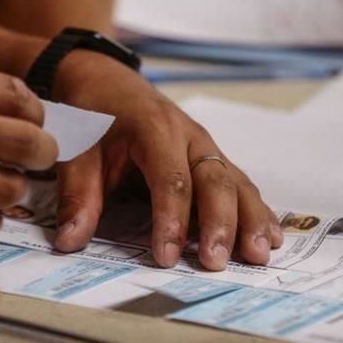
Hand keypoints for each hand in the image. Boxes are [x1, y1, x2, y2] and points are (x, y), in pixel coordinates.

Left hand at [49, 52, 283, 270]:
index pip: (171, 180)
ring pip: (236, 183)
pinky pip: (241, 184)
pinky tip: (272, 236)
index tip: (166, 256)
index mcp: (155, 129)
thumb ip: (78, 194)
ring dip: (251, 220)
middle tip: (217, 262)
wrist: (106, 80)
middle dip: (220, 224)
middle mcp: (190, 136)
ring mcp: (206, 147)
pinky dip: (259, 210)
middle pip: (214, 181)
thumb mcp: (77, 149)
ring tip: (260, 254)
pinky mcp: (213, 158)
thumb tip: (70, 242)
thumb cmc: (92, 115)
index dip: (171, 220)